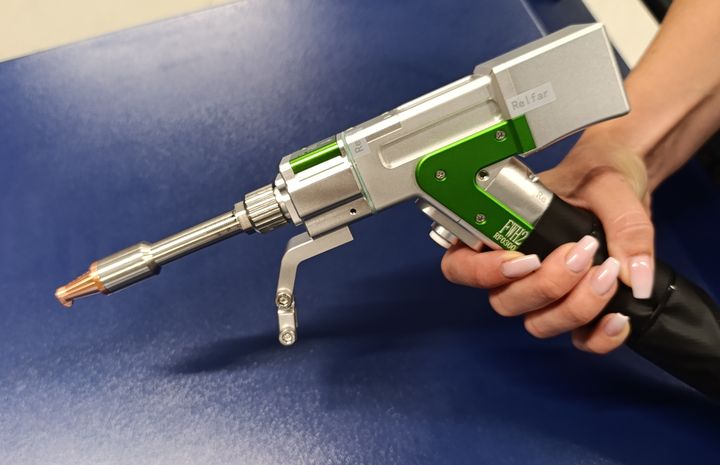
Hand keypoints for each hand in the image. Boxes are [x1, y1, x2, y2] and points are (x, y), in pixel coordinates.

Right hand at [441, 134, 653, 353]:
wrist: (627, 178)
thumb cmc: (599, 172)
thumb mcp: (609, 185)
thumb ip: (625, 225)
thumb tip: (635, 274)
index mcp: (499, 231)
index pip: (461, 265)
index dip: (483, 272)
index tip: (525, 259)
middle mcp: (514, 268)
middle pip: (505, 302)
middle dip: (547, 286)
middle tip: (581, 254)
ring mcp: (544, 293)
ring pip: (538, 323)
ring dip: (574, 308)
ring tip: (608, 274)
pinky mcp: (577, 309)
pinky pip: (579, 341)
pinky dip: (600, 337)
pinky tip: (619, 316)